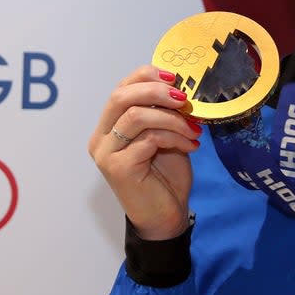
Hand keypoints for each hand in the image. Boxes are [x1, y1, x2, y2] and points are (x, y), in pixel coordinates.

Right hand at [87, 65, 201, 239]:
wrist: (166, 218)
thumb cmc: (165, 177)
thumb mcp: (165, 137)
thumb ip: (162, 113)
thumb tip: (178, 87)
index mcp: (108, 127)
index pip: (120, 89)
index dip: (145, 76)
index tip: (174, 77)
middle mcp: (100, 138)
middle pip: (120, 97)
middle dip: (156, 91)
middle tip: (184, 99)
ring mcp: (106, 153)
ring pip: (136, 116)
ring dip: (172, 119)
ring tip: (193, 129)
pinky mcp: (119, 168)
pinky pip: (149, 139)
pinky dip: (175, 137)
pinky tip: (191, 145)